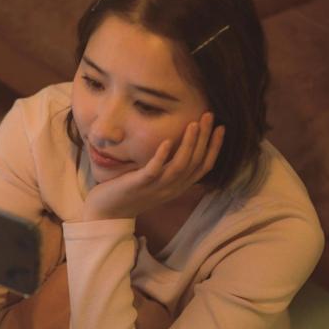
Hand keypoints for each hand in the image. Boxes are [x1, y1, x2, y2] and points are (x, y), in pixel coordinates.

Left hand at [83, 112, 224, 220]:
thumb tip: (178, 146)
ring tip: (193, 124)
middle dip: (205, 138)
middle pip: (195, 163)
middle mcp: (171, 188)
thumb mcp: (155, 181)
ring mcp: (156, 187)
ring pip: (179, 166)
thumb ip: (168, 168)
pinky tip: (168, 141)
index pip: (203, 167)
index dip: (215, 148)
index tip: (221, 128)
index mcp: (177, 187)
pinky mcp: (139, 185)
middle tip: (208, 116)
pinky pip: (154, 171)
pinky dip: (162, 156)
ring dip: (188, 144)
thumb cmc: (130, 192)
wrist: (107, 212)